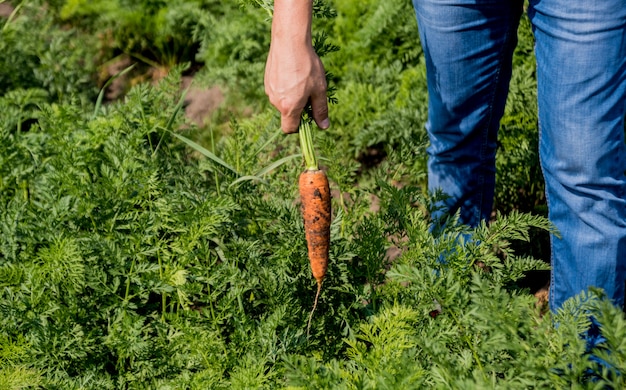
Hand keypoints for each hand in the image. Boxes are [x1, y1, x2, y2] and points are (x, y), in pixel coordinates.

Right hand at [264, 0, 328, 133]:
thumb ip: (320, 110)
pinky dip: (285, 86)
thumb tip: (324, 126)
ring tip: (301, 77)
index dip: (299, 127)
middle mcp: (276, 101)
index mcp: (288, 107)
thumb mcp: (319, 89)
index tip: (308, 116)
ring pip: (283, 100)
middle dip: (298, 107)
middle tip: (309, 90)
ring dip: (292, 96)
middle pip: (287, 113)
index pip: (289, 129)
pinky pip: (278, 89)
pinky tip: (293, 71)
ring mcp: (270, 90)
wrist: (290, 41)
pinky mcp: (267, 79)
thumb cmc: (307, 66)